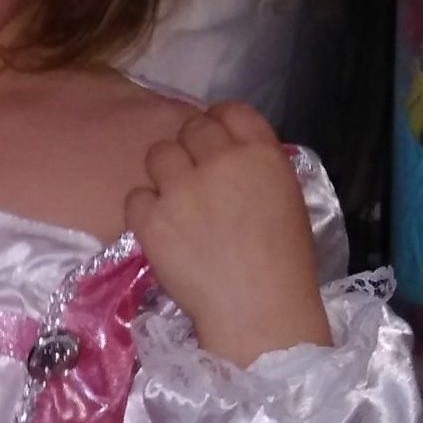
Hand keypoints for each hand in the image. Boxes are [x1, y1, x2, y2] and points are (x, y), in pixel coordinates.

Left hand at [123, 101, 332, 366]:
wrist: (258, 312)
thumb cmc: (284, 265)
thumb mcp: (287, 200)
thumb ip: (258, 168)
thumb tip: (230, 155)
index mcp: (261, 154)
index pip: (231, 110)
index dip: (219, 122)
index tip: (213, 141)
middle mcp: (220, 162)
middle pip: (191, 129)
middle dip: (191, 149)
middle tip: (193, 179)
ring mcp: (182, 189)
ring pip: (158, 155)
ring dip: (164, 174)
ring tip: (175, 204)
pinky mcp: (152, 219)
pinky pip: (136, 196)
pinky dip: (145, 211)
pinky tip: (162, 230)